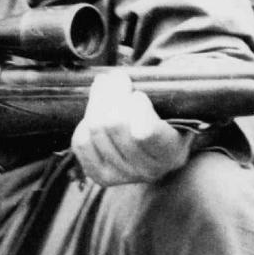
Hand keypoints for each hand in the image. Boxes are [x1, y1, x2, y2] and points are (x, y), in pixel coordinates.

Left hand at [71, 70, 192, 185]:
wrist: (157, 146)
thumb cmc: (166, 116)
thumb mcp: (172, 104)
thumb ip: (157, 92)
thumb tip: (116, 79)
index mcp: (172, 153)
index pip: (145, 132)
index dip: (137, 107)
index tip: (138, 94)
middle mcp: (149, 171)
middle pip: (114, 123)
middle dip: (113, 93)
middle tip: (119, 78)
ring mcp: (124, 176)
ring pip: (96, 129)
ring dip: (98, 101)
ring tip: (105, 86)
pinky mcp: (102, 176)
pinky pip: (81, 143)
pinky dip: (84, 124)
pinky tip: (95, 114)